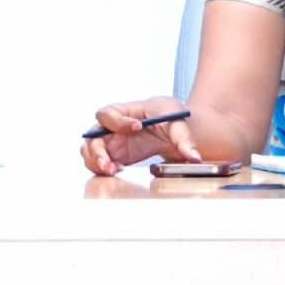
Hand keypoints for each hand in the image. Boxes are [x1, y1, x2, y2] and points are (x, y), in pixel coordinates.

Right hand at [81, 96, 201, 176]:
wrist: (174, 132)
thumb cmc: (170, 117)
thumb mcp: (178, 122)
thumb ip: (184, 140)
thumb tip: (193, 157)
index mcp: (124, 111)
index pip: (109, 114)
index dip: (119, 121)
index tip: (137, 127)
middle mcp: (112, 127)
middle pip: (92, 136)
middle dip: (98, 151)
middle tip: (111, 164)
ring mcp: (112, 143)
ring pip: (90, 152)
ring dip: (96, 162)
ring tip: (113, 171)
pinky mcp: (115, 157)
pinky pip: (99, 164)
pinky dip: (103, 170)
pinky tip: (118, 172)